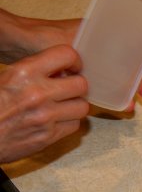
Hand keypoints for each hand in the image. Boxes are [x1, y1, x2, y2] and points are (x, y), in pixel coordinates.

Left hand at [0, 8, 141, 111]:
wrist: (24, 40)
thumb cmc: (45, 37)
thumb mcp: (68, 45)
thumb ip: (80, 59)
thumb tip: (97, 76)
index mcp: (104, 34)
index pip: (135, 45)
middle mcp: (103, 46)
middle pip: (131, 61)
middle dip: (141, 78)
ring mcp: (97, 58)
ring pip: (121, 72)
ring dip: (131, 85)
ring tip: (134, 100)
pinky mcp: (88, 69)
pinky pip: (107, 79)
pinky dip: (115, 89)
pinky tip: (119, 99)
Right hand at [0, 45, 88, 162]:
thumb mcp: (9, 76)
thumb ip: (36, 70)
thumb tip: (63, 70)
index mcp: (25, 72)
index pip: (67, 55)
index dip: (74, 62)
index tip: (72, 68)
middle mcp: (38, 93)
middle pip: (81, 84)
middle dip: (78, 86)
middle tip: (71, 89)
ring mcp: (45, 116)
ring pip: (82, 107)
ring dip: (76, 105)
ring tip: (65, 105)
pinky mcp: (48, 136)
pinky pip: (74, 125)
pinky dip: (69, 122)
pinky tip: (58, 120)